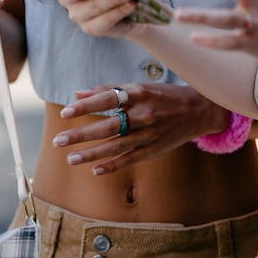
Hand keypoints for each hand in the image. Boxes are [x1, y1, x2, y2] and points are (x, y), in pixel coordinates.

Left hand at [51, 82, 230, 173]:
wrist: (198, 109)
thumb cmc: (163, 95)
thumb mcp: (139, 86)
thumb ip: (108, 89)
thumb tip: (77, 92)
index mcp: (139, 93)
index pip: (108, 98)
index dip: (86, 106)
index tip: (65, 112)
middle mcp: (143, 113)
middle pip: (108, 125)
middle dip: (82, 134)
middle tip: (59, 140)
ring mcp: (149, 133)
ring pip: (116, 145)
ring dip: (92, 153)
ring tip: (70, 158)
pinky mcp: (153, 149)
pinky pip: (130, 159)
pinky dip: (112, 165)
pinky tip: (95, 170)